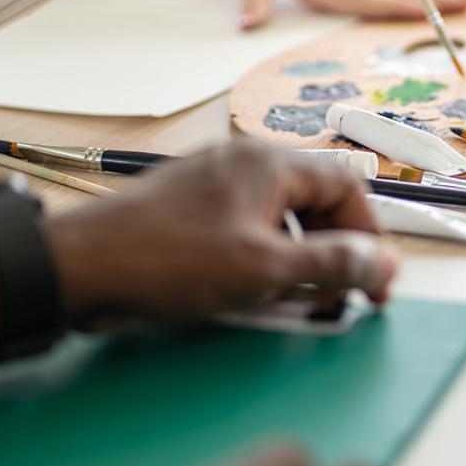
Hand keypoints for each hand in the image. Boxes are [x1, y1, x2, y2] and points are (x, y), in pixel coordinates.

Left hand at [45, 139, 398, 322]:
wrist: (79, 267)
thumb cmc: (174, 261)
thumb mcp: (265, 268)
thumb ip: (332, 264)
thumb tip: (386, 262)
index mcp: (268, 164)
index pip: (346, 187)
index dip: (370, 235)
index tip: (377, 282)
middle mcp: (244, 164)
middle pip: (315, 203)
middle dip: (336, 252)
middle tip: (342, 298)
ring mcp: (213, 185)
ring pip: (280, 219)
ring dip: (301, 259)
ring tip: (302, 301)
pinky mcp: (190, 210)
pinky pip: (246, 229)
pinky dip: (264, 259)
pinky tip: (256, 293)